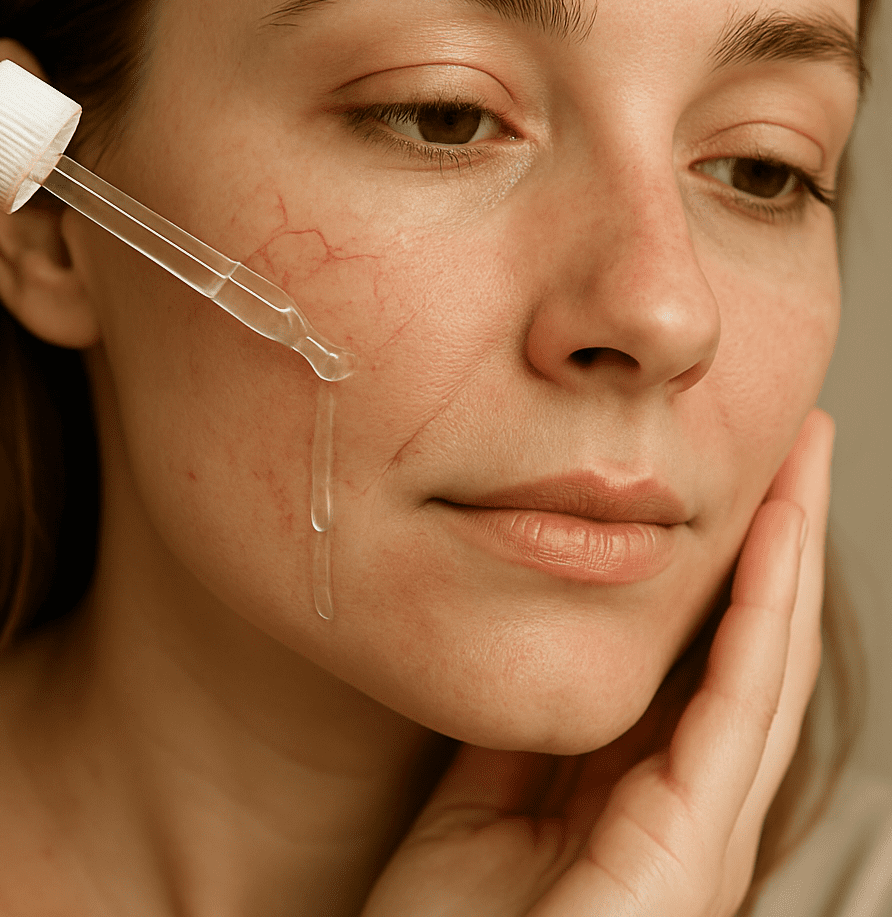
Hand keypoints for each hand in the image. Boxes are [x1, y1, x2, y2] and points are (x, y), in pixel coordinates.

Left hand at [362, 409, 832, 916]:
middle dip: (777, 538)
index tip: (729, 477)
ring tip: (807, 460)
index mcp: (634, 784)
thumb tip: (540, 639)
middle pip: (747, 643)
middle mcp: (686, 797)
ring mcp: (701, 824)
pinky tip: (776, 542)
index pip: (697, 653)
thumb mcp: (478, 800)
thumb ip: (522, 727)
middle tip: (797, 441)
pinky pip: (738, 709)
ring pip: (763, 661)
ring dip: (790, 555)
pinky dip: (762, 619)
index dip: (723, 562)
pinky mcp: (692, 844)